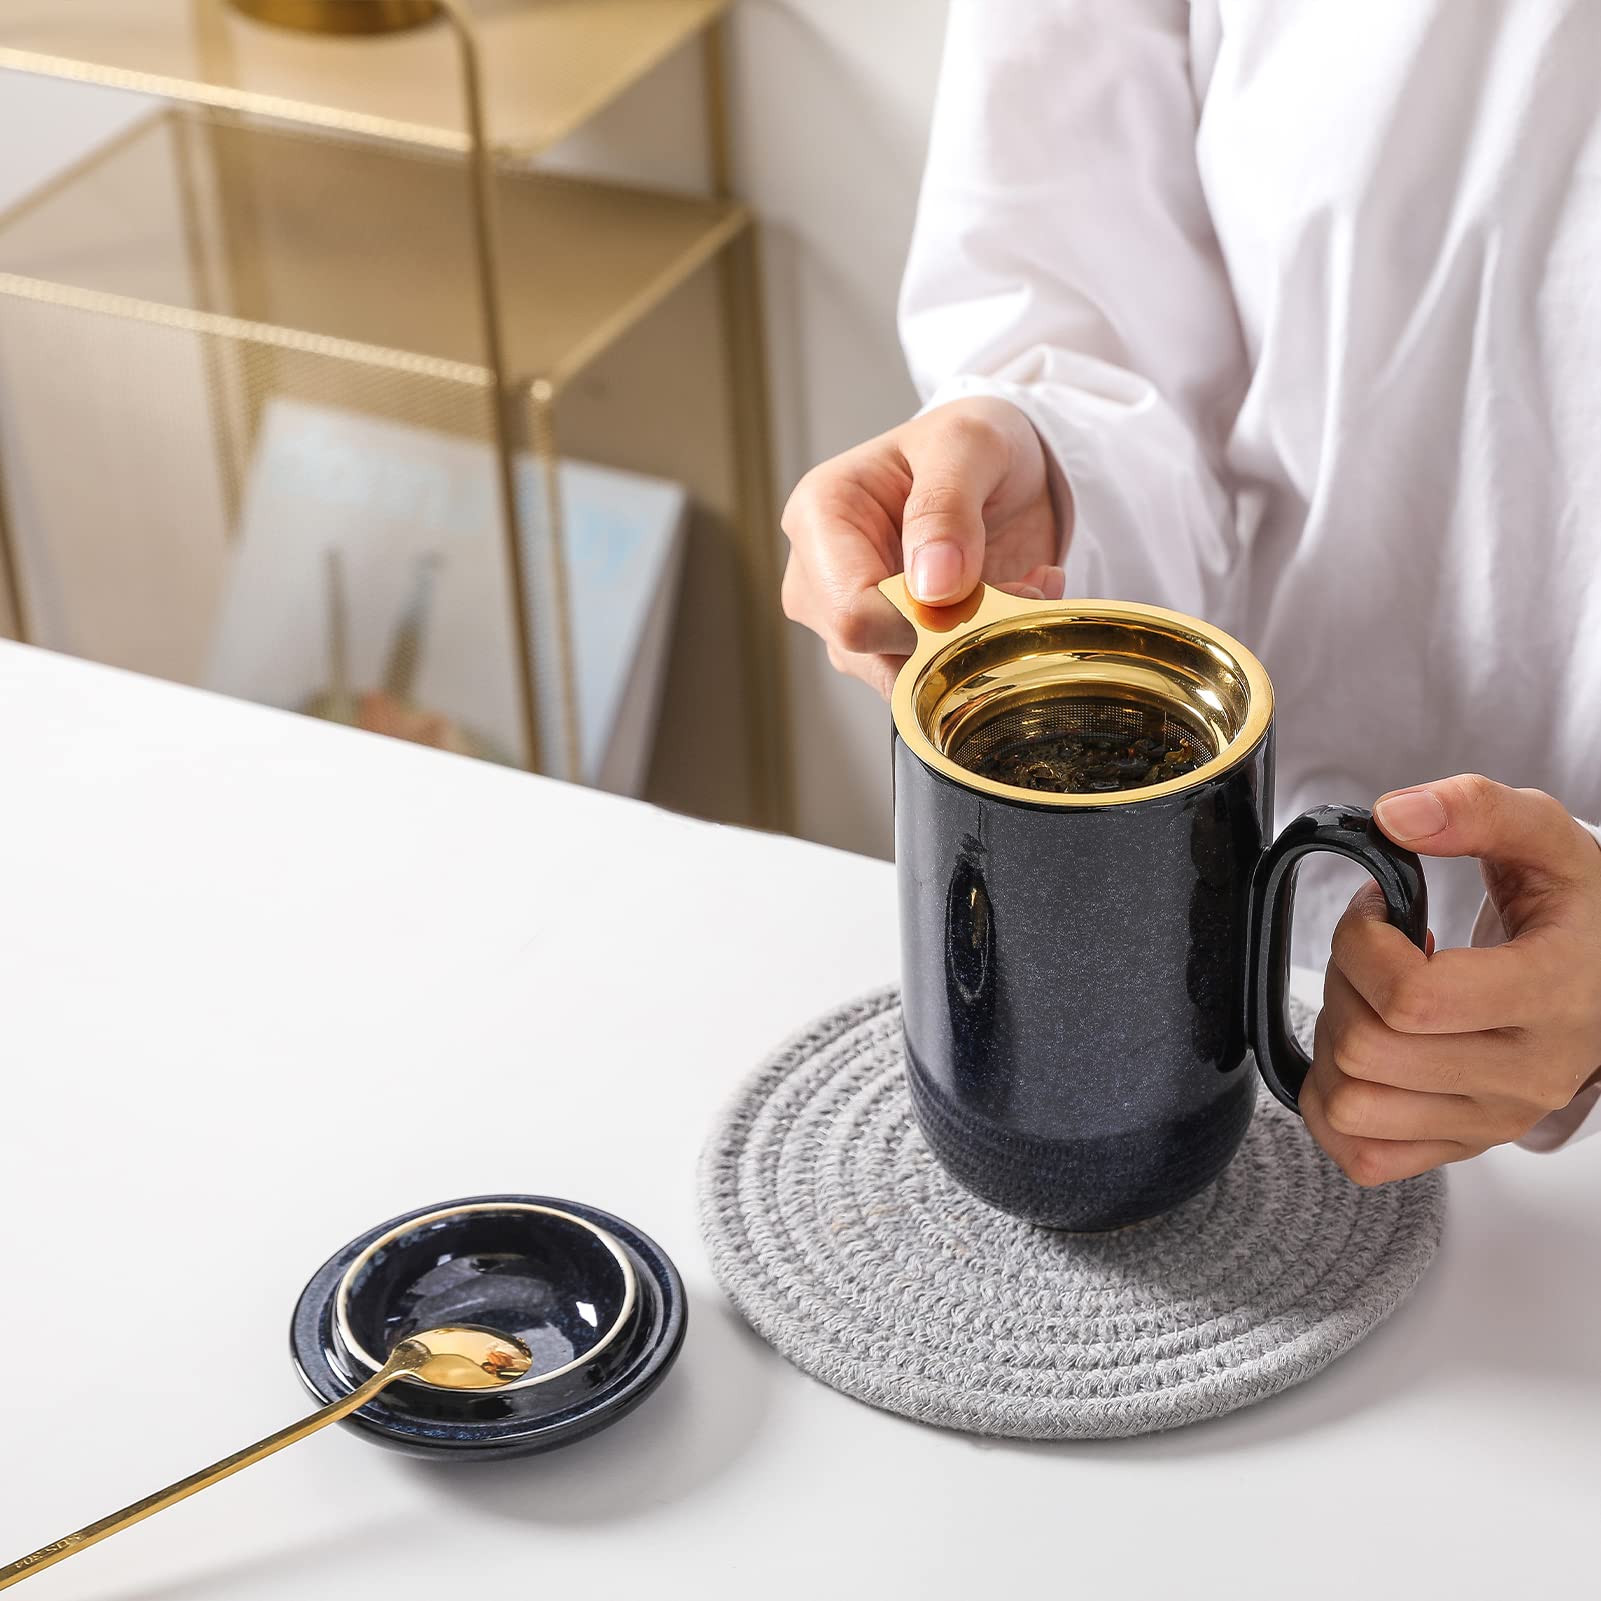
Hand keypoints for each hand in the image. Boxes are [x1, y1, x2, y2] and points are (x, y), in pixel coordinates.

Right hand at [780, 397, 1063, 697]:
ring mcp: (846, 618)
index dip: (920, 622)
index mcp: (819, 515)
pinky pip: (925, 680)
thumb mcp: (969, 444)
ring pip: (900, 676)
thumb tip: (931, 588)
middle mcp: (818, 575)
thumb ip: (946, 507)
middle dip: (953, 634)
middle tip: (1019, 586)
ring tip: (1021, 587)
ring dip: (974, 646)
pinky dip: (979, 655)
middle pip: (869, 652)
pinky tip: (1011, 604)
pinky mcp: (883, 646)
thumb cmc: (972, 441)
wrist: (1000, 465)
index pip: (851, 610)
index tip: (981, 593)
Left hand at [1303, 774, 1600, 1184]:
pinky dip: (1333, 1105)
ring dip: (1333, 1042)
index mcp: (1553, 995)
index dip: (1363, 943)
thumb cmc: (1574, 910)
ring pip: (1349, 1105)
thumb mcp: (1544, 836)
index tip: (1380, 911)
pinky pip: (1360, 1155)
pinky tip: (1364, 1054)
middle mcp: (1526, 1074)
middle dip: (1343, 983)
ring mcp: (1493, 1119)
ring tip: (1372, 1000)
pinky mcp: (1462, 1145)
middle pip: (1367, 1050)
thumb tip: (1395, 816)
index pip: (1414, 999)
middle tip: (1372, 952)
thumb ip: (1475, 808)